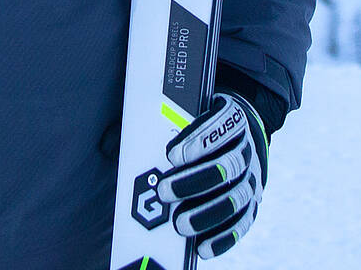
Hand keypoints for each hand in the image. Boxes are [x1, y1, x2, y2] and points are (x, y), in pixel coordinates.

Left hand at [153, 92, 268, 259]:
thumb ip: (154, 125)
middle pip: (228, 166)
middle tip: (164, 192)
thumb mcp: (184, 114)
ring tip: (181, 225)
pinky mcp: (250, 204)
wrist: (240, 138)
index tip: (172, 154)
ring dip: (207, 213)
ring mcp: (250, 179)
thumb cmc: (201, 129)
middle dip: (195, 181)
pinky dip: (223, 237)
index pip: (224, 124)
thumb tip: (110, 145)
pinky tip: (202, 246)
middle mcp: (246, 150)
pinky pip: (242, 223)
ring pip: (235, 198)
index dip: (201, 139)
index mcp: (232, 120)